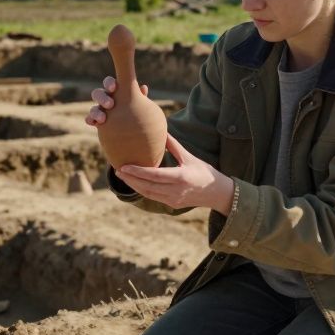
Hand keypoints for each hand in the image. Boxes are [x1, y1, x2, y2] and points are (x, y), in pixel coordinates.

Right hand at [85, 75, 148, 125]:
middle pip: (98, 93)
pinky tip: (94, 123)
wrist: (136, 131)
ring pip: (93, 107)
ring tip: (103, 119)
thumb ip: (141, 97)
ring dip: (96, 111)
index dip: (109, 83)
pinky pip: (90, 119)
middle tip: (110, 104)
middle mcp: (106, 99)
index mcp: (116, 91)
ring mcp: (100, 110)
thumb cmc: (140, 114)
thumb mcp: (142, 105)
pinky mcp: (97, 122)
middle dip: (102, 98)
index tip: (113, 88)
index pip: (109, 82)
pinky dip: (90, 119)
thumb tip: (143, 87)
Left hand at [116, 135, 234, 213]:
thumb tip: (161, 130)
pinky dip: (143, 190)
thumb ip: (173, 145)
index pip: (154, 175)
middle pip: (147, 186)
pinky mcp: (172, 205)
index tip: (124, 167)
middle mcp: (176, 190)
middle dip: (131, 179)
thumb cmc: (204, 171)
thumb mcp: (189, 157)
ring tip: (122, 176)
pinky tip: (135, 183)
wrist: (217, 193)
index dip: (137, 172)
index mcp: (181, 177)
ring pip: (148, 194)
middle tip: (118, 170)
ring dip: (134, 186)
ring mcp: (173, 199)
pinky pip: (154, 197)